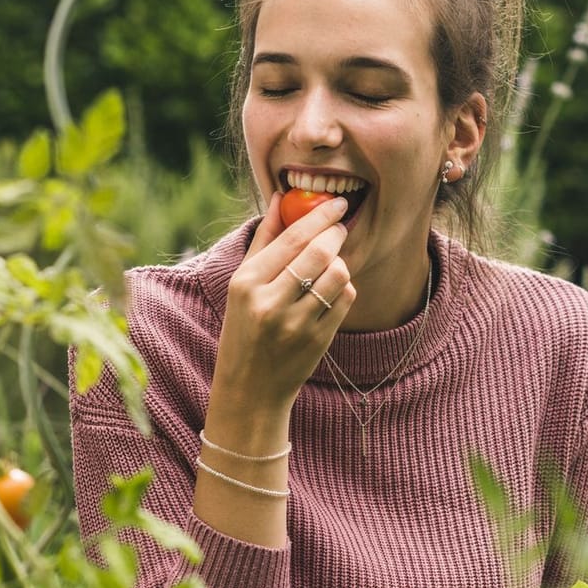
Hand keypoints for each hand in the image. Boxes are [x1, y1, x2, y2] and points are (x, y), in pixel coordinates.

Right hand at [213, 192, 355, 409]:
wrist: (250, 389)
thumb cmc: (243, 329)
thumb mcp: (241, 285)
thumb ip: (264, 240)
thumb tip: (281, 198)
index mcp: (246, 283)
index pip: (292, 238)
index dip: (321, 215)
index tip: (338, 203)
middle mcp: (270, 303)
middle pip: (321, 253)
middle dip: (336, 235)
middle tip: (338, 230)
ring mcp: (296, 324)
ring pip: (338, 275)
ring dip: (340, 264)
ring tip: (329, 267)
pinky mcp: (318, 340)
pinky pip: (345, 299)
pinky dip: (343, 289)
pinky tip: (329, 293)